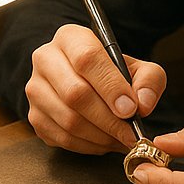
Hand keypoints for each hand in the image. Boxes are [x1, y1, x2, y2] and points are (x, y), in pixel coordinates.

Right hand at [24, 24, 166, 154]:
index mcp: (70, 37)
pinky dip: (89, 146)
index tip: (131, 109)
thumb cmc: (114, 72)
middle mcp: (46, 59)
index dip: (111, 87)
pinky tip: (106, 142)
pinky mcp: (34, 116)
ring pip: (68, 120)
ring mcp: (36, 89)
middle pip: (75, 94)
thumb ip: (149, 80)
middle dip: (108, 119)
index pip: (87, 59)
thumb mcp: (139, 67)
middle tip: (131, 133)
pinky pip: (62, 138)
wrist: (87, 81)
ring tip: (122, 139)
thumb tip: (142, 105)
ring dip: (101, 136)